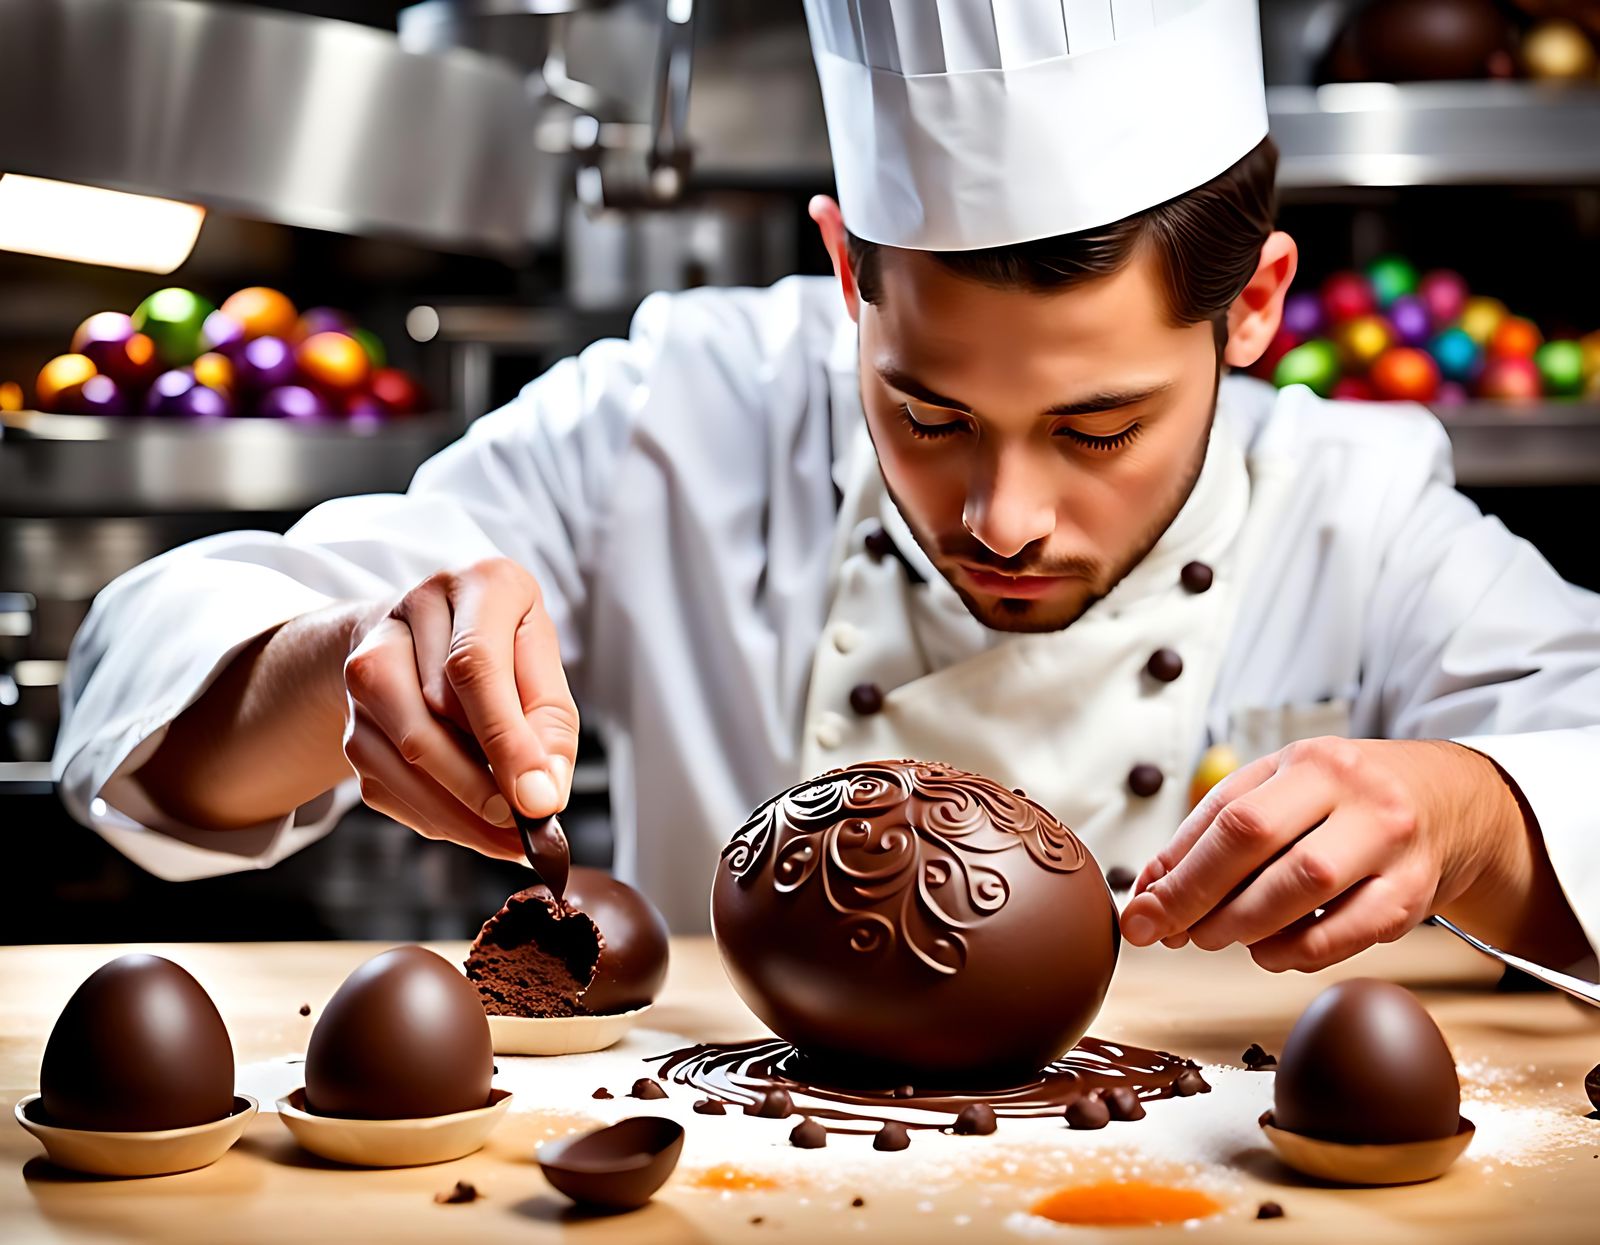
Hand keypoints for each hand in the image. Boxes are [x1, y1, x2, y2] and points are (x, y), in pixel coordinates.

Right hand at [340, 557, 578, 860]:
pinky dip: (437, 816)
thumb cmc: (507, 650)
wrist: (434, 634)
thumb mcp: (544, 671)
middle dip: (480, 788)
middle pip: (431, 717)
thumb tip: (542, 796)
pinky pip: (389, 785)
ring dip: (459, 813)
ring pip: (403, 757)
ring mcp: (368, 664)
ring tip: (508, 836)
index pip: (476, 667)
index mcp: (478, 584)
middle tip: (523, 830)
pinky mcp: (352, 718)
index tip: (536, 802)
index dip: (506, 741)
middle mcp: (413, 612)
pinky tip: (472, 820)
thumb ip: (550, 729)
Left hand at [1117, 737, 1509, 972]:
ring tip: (1215, 937)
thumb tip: (1150, 892)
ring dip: (1242, 927)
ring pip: (1302, 890)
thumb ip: (1213, 831)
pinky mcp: (1414, 895)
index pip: (1229, 817)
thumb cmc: (1342, 800)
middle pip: (1259, 845)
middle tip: (1171, 931)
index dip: (1177, 870)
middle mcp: (1356, 795)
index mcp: (1311, 762)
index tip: (1141, 911)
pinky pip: (1345, 935)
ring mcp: (1391, 844)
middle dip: (1199, 897)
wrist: (1449, 804)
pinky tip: (1268, 950)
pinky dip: (1293, 951)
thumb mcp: (1280, 789)